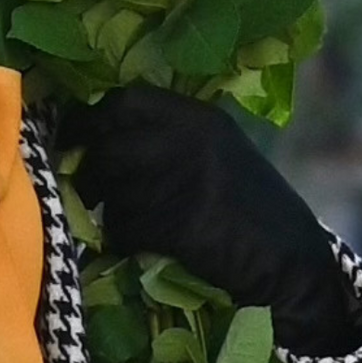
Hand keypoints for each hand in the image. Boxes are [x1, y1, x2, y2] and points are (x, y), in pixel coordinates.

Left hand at [58, 83, 361, 356]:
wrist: (287, 261)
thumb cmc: (249, 209)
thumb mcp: (216, 152)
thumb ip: (165, 138)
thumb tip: (95, 139)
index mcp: (198, 117)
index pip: (124, 101)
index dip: (90, 121)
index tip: (74, 138)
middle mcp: (186, 140)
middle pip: (107, 147)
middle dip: (93, 173)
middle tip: (94, 190)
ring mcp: (180, 180)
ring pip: (110, 190)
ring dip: (113, 209)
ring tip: (142, 221)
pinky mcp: (171, 222)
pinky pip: (122, 227)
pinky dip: (126, 238)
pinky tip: (152, 243)